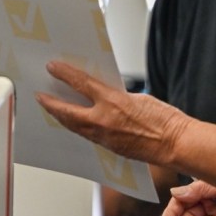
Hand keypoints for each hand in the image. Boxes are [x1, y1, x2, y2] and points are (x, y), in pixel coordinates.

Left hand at [35, 61, 190, 166]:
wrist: (175, 143)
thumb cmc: (164, 120)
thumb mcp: (138, 97)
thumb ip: (116, 95)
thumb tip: (103, 94)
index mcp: (113, 102)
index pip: (81, 83)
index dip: (64, 74)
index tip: (52, 67)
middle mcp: (104, 121)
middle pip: (67, 111)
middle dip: (51, 103)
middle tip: (40, 95)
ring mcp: (104, 137)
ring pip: (74, 126)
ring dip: (61, 117)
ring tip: (52, 109)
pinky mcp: (108, 148)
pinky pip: (86, 136)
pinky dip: (76, 128)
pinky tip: (73, 124)